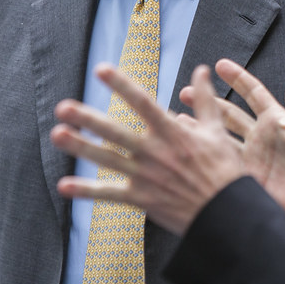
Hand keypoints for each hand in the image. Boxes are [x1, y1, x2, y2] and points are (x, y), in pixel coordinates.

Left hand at [51, 63, 244, 234]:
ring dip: (80, 147)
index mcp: (173, 132)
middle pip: (116, 132)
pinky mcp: (142, 199)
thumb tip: (201, 70)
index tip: (101, 70)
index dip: (122, 85)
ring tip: (57, 134)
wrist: (227, 213)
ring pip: (107, 159)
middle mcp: (156, 152)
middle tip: (63, 107)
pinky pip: (110, 194)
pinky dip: (87, 191)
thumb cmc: (225, 170)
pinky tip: (64, 186)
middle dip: (88, 119)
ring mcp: (146, 177)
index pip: (143, 103)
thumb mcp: (217, 131)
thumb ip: (206, 100)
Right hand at [181, 59, 284, 227]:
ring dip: (202, 128)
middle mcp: (261, 136)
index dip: (237, 78)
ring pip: (221, 137)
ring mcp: (252, 156)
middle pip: (230, 113)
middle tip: (185, 92)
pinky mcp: (247, 176)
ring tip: (179, 118)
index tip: (219, 65)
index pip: (253, 93)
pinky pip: (222, 162)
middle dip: (208, 102)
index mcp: (276, 121)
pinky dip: (206, 154)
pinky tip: (190, 149)